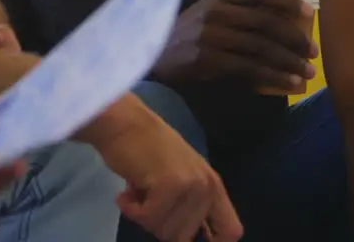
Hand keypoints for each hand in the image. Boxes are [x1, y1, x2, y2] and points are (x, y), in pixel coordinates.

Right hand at [97, 110, 241, 241]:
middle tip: (146, 203)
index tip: (182, 238)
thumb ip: (189, 204)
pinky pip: (148, 217)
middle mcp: (207, 187)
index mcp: (213, 186)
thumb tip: (185, 237)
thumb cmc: (144, 149)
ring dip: (142, 216)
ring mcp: (190, 185)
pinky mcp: (169, 185)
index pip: (230, 231)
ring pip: (165, 230)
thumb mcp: (178, 177)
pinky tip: (125, 194)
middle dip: (159, 225)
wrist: (123, 123)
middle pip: (185, 237)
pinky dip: (131, 210)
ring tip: (136, 193)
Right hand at [151, 0, 317, 93]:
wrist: (152, 56)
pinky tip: (289, 85)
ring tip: (308, 74)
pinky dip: (273, 77)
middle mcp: (215, 11)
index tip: (309, 14)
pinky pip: (247, 68)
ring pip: (260, 47)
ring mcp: (209, 35)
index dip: (287, 1)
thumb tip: (289, 23)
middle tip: (314, 53)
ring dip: (289, 62)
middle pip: (265, 22)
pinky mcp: (205, 59)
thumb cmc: (189, 35)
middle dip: (294, 39)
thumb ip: (242, 15)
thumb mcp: (213, 15)